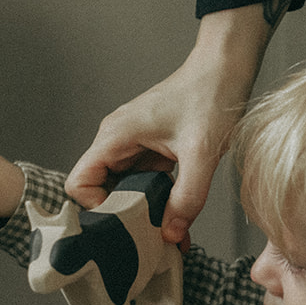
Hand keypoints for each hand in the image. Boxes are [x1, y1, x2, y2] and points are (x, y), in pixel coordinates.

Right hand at [66, 6, 272, 243]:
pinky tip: (176, 216)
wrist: (226, 68)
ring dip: (140, 212)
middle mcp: (116, 141)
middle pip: (99, 191)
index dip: (96, 208)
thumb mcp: (202, 152)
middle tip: (149, 237)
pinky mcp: (149, 150)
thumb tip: (171, 236)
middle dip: (121, 217)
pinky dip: (155, 202)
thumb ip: (187, 197)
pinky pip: (142, 183)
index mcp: (115, 136)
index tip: (128, 221)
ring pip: (122, 190)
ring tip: (165, 232)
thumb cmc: (210, 95)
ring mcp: (132, 145)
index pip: (79, 183)